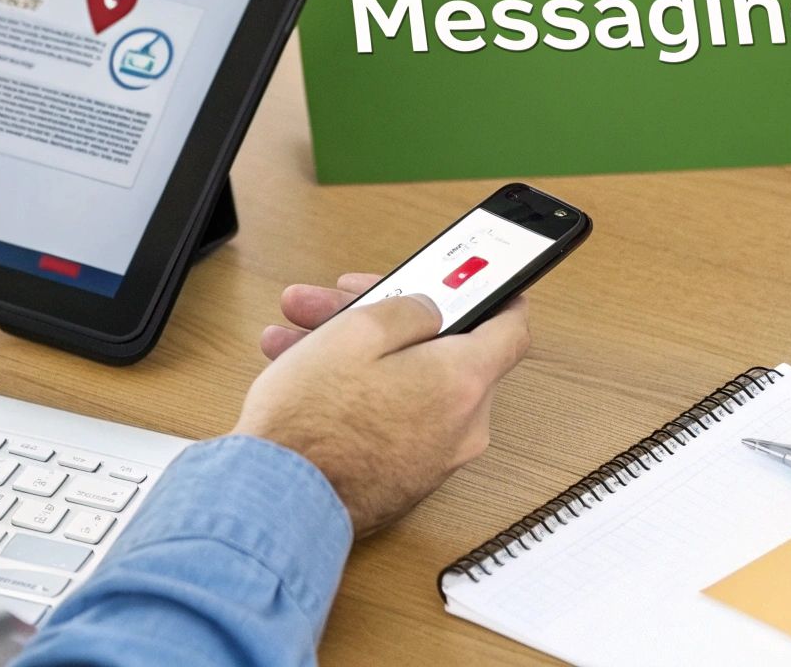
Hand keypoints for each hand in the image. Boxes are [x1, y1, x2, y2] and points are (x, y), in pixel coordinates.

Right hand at [234, 273, 529, 535]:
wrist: (280, 506)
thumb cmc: (312, 422)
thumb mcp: (356, 332)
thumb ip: (408, 309)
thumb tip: (429, 311)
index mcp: (462, 381)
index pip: (510, 329)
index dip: (495, 298)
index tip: (479, 284)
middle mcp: (462, 427)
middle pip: (440, 353)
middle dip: (384, 321)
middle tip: (334, 303)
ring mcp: (434, 460)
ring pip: (408, 387)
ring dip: (360, 357)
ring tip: (295, 342)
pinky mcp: (404, 482)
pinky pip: (394, 422)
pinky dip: (362, 397)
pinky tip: (308, 382)